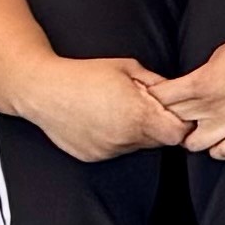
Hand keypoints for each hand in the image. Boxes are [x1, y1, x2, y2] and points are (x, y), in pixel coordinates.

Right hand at [22, 55, 194, 163]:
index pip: (177, 134)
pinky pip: (116, 150)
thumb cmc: (86, 74)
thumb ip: (157, 83)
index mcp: (137, 116)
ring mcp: (107, 150)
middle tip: (148, 107)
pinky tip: (103, 121)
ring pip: (137, 147)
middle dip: (160, 126)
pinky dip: (117, 139)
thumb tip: (178, 92)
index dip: (181, 124)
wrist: (43, 91)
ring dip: (138, 133)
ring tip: (120, 111)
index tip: (176, 112)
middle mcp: (124, 138)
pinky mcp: (93, 156)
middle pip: (159, 141)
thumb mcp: (128, 68)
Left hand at [161, 18, 224, 166]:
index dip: (155, 98)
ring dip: (191, 135)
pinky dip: (216, 147)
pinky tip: (220, 136)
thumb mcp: (222, 53)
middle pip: (172, 122)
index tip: (158, 97)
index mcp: (202, 82)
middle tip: (176, 113)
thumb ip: (199, 75)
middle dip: (169, 117)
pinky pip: (221, 153)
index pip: (160, 99)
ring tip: (199, 126)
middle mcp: (213, 107)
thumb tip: (185, 88)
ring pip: (192, 144)